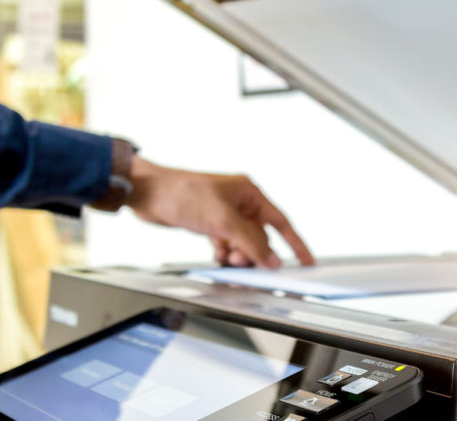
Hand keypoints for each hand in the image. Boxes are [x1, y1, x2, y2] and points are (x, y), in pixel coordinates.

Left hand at [125, 157, 313, 267]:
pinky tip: (216, 254)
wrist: (148, 193)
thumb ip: (251, 242)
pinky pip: (226, 244)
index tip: (307, 261)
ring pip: (242, 243)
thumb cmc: (183, 193)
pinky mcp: (208, 223)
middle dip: (254, 253)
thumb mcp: (223, 220)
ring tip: (226, 257)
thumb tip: (272, 259)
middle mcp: (240, 203)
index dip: (295, 243)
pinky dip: (223, 253)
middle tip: (244, 264)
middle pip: (260, 237)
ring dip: (237, 254)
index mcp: (249, 194)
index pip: (280, 222)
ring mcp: (224, 214)